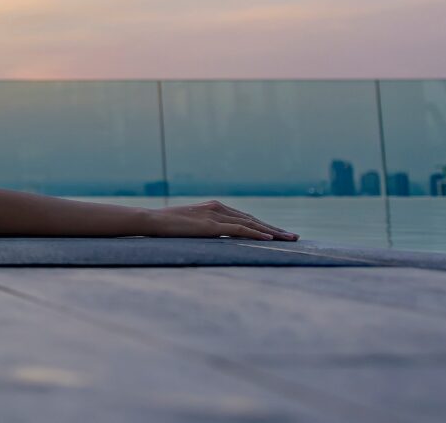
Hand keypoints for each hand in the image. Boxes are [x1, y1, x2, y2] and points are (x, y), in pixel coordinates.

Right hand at [144, 200, 296, 240]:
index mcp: (214, 207)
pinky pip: (239, 229)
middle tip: (295, 237)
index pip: (246, 218)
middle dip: (276, 229)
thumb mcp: (189, 225)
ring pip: (251, 223)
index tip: (280, 234)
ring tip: (289, 239)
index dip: (265, 226)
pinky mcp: (211, 226)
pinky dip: (256, 233)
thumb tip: (212, 238)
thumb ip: (203, 228)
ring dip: (273, 231)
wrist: (150, 220)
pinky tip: (270, 238)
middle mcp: (219, 208)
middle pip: (254, 219)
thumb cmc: (166, 225)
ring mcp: (215, 216)